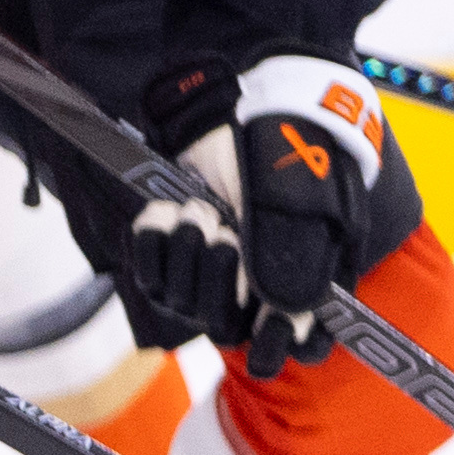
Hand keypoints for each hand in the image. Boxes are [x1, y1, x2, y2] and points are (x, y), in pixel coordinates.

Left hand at [124, 53, 409, 377]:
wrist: (234, 110)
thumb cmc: (283, 149)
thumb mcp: (300, 195)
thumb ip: (295, 252)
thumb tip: (285, 312)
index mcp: (305, 278)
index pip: (299, 343)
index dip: (281, 345)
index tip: (268, 332)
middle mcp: (256, 287)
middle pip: (226, 329)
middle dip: (217, 280)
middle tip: (223, 229)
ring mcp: (209, 274)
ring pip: (183, 304)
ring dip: (186, 253)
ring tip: (198, 208)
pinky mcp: (170, 257)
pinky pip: (149, 276)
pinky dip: (153, 243)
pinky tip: (165, 209)